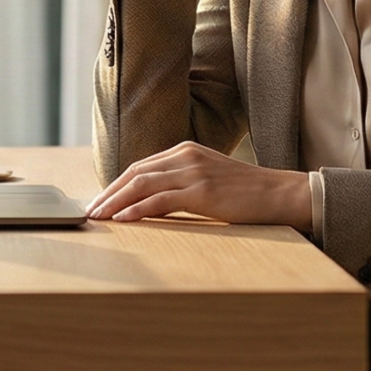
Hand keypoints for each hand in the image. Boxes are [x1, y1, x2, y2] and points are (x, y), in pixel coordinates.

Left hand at [87, 141, 309, 227]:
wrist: (280, 193)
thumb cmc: (247, 192)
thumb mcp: (209, 179)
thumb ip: (182, 183)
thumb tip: (151, 202)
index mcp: (185, 150)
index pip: (140, 166)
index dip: (116, 184)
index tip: (99, 200)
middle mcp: (186, 156)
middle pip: (134, 172)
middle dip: (108, 193)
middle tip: (90, 210)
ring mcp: (193, 172)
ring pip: (141, 184)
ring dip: (115, 201)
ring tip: (98, 216)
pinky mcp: (202, 192)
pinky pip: (160, 200)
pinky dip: (136, 209)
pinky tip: (122, 219)